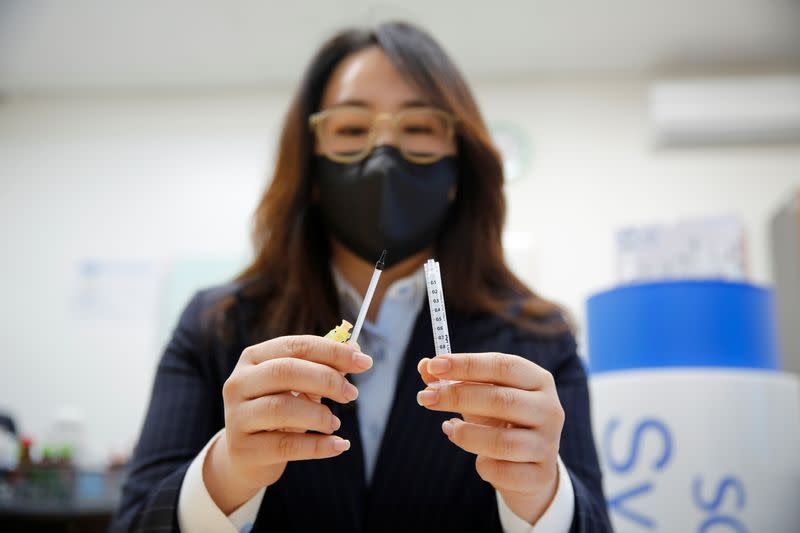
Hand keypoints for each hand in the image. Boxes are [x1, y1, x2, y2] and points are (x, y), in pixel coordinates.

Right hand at [205, 335, 372, 512]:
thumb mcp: (295, 386)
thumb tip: (355, 350)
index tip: (364, 362)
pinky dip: (319, 446)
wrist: (243, 457)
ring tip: (335, 423)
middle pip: (286, 372)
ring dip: (320, 414)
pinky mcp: (243, 450)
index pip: (296, 346)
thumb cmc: (276, 411)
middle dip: (327, 380)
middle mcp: (238, 383)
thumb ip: (321, 367)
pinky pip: (287, 445)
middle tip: (351, 393)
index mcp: (252, 359)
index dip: (332, 352)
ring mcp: (237, 417)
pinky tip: (339, 444)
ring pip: (283, 408)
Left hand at [416, 353, 563, 524]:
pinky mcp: (541, 475)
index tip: (434, 365)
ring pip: (502, 441)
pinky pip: (502, 471)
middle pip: (501, 400)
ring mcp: (548, 444)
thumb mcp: (481, 397)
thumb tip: (424, 366)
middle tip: (426, 397)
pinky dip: (482, 465)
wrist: (530, 466)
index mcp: (538, 380)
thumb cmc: (502, 421)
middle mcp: (550, 409)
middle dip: (457, 397)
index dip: (466, 364)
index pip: (503, 366)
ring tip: (450, 429)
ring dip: (467, 435)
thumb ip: (454, 381)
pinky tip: (479, 459)